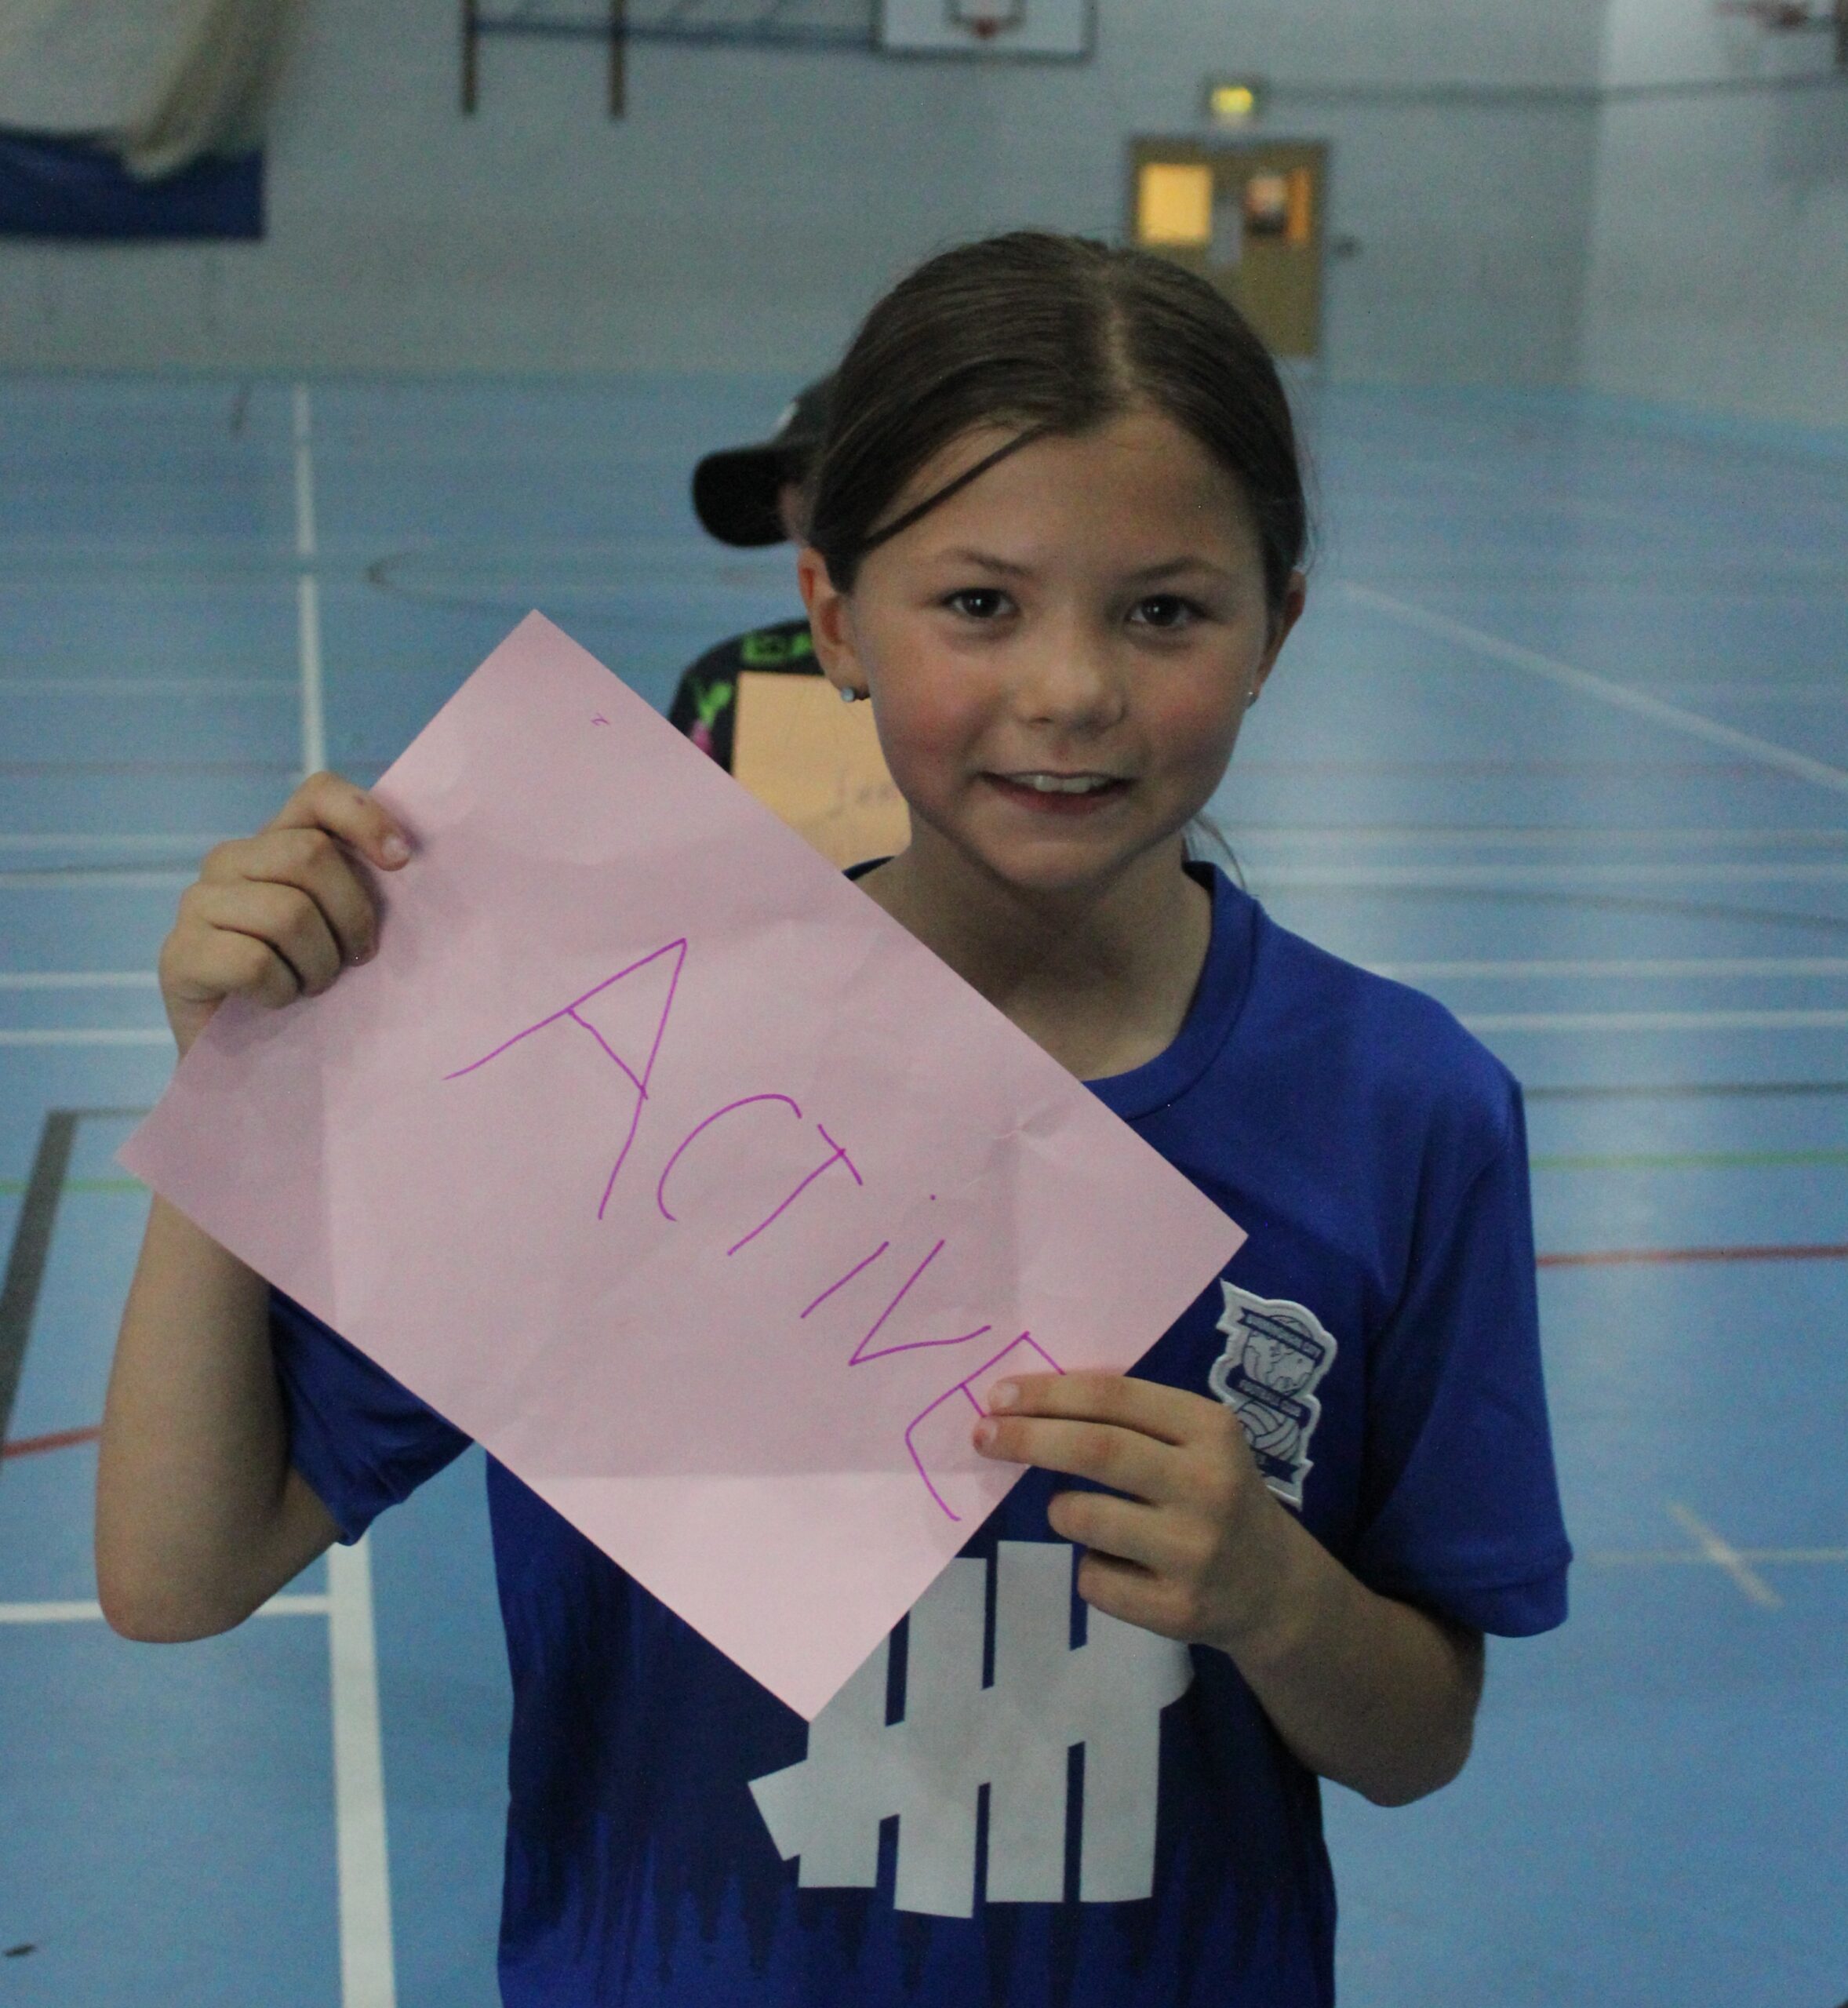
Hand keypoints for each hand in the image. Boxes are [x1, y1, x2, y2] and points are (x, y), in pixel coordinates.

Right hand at [158, 771, 411, 1057]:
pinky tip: (277, 1002)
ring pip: (286, 912)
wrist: (255, 1063)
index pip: (317, 795)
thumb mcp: (346, 929)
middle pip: (309, 855)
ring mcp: (197, 905)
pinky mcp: (179, 955)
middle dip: (350, 916)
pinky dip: (281, 990)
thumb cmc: (312, 988)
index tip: (402, 861)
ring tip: (314, 986)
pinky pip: (251, 961)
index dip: (365, 817)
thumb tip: (409, 856)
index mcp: (275, 844)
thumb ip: (365, 888)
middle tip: (355, 960)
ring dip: (318, 963)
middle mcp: (229, 862)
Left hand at [973, 1371, 1287, 1655]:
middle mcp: (1208, 1486)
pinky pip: (1092, 1579)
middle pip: (1096, 1451)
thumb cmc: (1213, 1493)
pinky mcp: (1177, 1610)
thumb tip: (1024, 1405)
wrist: (1274, 1587)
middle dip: (1028, 1438)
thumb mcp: (1196, 1441)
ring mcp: (1195, 1552)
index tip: (997, 1395)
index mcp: (1211, 1429)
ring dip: (1061, 1510)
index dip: (1048, 1393)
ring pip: (1082, 1518)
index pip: (1115, 1397)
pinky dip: (1089, 1567)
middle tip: (981, 1434)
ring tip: (1080, 1513)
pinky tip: (1124, 1566)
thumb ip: (1129, 1420)